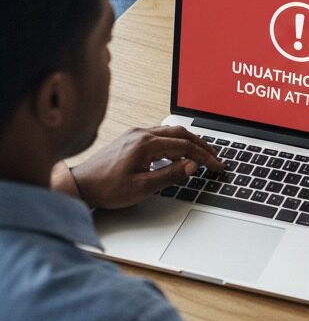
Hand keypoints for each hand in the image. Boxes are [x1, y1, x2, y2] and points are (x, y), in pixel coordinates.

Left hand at [60, 126, 222, 209]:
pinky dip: (175, 141)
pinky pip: (160, 134)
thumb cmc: (107, 189)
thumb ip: (170, 175)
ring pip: (171, 131)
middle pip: (182, 133)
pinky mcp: (131, 137)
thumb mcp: (142, 188)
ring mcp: (136, 133)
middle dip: (202, 145)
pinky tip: (177, 152)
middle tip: (215, 157)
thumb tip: (192, 165)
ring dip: (189, 141)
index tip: (217, 165)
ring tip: (201, 153)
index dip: (205, 156)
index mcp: (146, 144)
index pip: (185, 146)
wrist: (79, 185)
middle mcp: (143, 133)